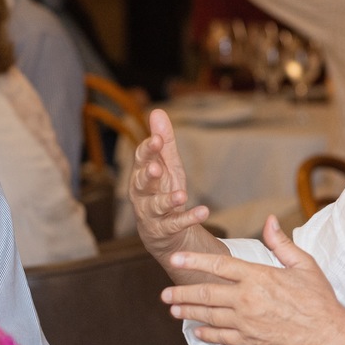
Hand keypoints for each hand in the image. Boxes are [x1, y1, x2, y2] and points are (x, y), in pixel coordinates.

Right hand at [128, 108, 210, 264]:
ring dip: (168, 200)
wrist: (165, 233)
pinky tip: (203, 212)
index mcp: (141, 174)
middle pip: (141, 183)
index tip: (156, 140)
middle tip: (156, 168)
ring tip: (182, 195)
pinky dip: (189, 219)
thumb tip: (157, 111)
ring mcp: (151, 214)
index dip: (147, 150)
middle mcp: (141, 194)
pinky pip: (175, 225)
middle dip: (148, 175)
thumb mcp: (167, 165)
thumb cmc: (163, 191)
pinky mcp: (164, 230)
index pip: (140, 159)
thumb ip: (162, 142)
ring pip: (156, 206)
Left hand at [161, 215, 344, 344]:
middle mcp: (247, 298)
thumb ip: (281, 243)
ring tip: (173, 309)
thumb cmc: (319, 299)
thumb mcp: (304, 265)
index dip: (194, 260)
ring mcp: (246, 321)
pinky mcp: (249, 339)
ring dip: (188, 311)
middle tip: (164, 294)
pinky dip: (206, 332)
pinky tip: (196, 329)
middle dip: (181, 292)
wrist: (327, 336)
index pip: (218, 264)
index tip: (175, 258)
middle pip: (206, 293)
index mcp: (258, 276)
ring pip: (209, 315)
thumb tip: (270, 221)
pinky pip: (221, 335)